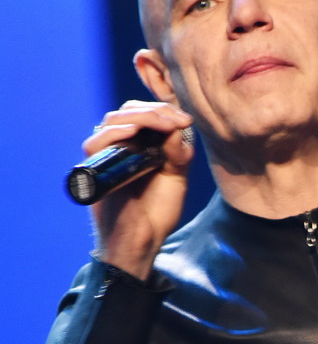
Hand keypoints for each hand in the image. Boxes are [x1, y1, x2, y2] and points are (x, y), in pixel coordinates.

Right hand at [83, 100, 193, 279]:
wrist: (144, 241)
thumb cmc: (158, 209)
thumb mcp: (177, 174)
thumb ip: (177, 151)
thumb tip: (176, 127)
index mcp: (139, 143)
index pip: (144, 111)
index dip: (164, 110)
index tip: (186, 120)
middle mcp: (120, 146)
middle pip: (129, 110)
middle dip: (156, 111)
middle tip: (178, 121)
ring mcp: (107, 156)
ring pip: (113, 120)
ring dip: (141, 117)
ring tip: (164, 125)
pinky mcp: (95, 170)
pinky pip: (95, 143)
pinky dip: (114, 133)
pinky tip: (133, 132)